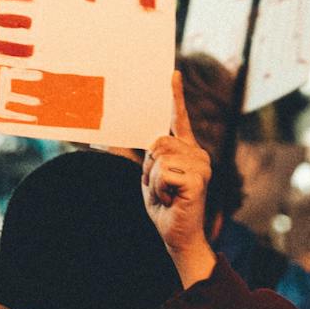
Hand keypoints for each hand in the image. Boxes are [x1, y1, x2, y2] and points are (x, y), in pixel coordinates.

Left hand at [142, 70, 214, 283]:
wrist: (177, 235)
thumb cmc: (165, 206)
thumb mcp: (149, 177)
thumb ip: (143, 157)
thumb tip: (108, 138)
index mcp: (186, 150)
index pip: (179, 118)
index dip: (175, 95)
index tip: (172, 73)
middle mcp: (198, 153)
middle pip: (158, 142)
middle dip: (149, 166)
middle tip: (161, 187)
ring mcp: (201, 165)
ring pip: (159, 157)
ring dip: (154, 181)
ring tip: (168, 194)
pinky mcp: (198, 178)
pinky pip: (163, 173)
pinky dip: (160, 189)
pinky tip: (173, 200)